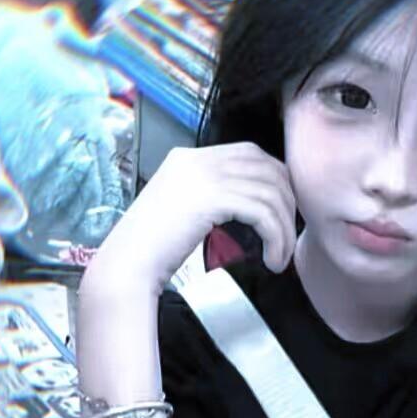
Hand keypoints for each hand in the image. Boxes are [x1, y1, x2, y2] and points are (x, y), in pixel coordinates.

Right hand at [86, 142, 297, 295]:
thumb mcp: (185, 209)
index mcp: (190, 158)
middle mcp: (198, 159)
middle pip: (266, 166)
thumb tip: (257, 204)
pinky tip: (273, 259)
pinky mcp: (211, 198)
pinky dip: (276, 237)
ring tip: (281, 257)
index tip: (282, 211)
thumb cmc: (154, 249)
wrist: (128, 264)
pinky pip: (262, 213)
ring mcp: (204, 176)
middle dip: (287, 200)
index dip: (275, 179)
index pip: (249, 153)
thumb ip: (214, 196)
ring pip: (269, 192)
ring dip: (283, 228)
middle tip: (288, 234)